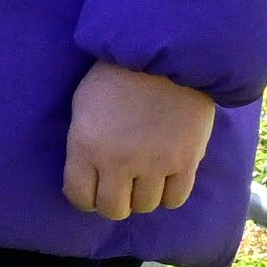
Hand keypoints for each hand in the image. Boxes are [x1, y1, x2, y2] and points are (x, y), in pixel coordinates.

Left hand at [64, 59, 214, 219]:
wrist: (164, 57)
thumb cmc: (115, 77)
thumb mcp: (82, 107)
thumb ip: (83, 144)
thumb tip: (86, 174)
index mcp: (86, 147)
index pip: (80, 197)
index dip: (84, 199)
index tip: (91, 192)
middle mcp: (119, 162)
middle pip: (113, 209)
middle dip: (113, 203)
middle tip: (118, 189)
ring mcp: (154, 164)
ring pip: (145, 206)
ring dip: (141, 197)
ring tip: (142, 180)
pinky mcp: (186, 161)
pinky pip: (176, 199)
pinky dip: (168, 194)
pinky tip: (164, 180)